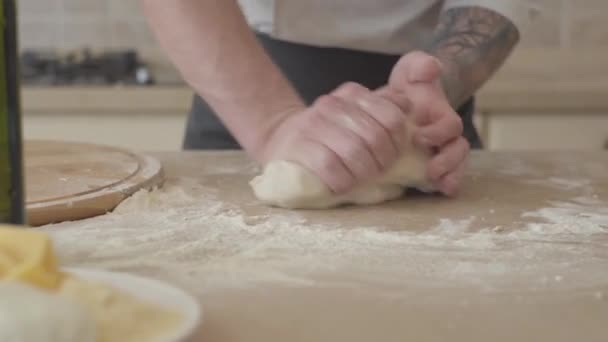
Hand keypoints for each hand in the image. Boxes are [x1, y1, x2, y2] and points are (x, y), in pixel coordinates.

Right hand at [260, 82, 410, 193]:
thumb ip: (384, 110)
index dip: (398, 143)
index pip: (392, 117)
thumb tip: (409, 109)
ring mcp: (313, 124)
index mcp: (353, 95)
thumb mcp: (356, 116)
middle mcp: (333, 104)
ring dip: (362, 173)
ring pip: (354, 152)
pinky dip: (341, 181)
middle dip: (382, 162)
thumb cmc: (328, 135)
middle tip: (376, 172)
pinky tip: (341, 185)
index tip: (393, 156)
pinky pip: (330, 166)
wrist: (281, 140)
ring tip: (358, 179)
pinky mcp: (298, 146)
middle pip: (375, 137)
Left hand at [381, 51, 469, 195]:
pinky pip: (443, 178)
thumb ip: (421, 65)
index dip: (439, 133)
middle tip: (432, 170)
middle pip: (458, 152)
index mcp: (442, 116)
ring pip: (455, 167)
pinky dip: (444, 185)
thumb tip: (429, 68)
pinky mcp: (426, 164)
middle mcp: (444, 137)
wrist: (402, 99)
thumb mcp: (413, 68)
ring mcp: (438, 152)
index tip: (419, 137)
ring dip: (451, 176)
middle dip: (449, 162)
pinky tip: (439, 192)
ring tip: (440, 185)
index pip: (451, 127)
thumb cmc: (410, 85)